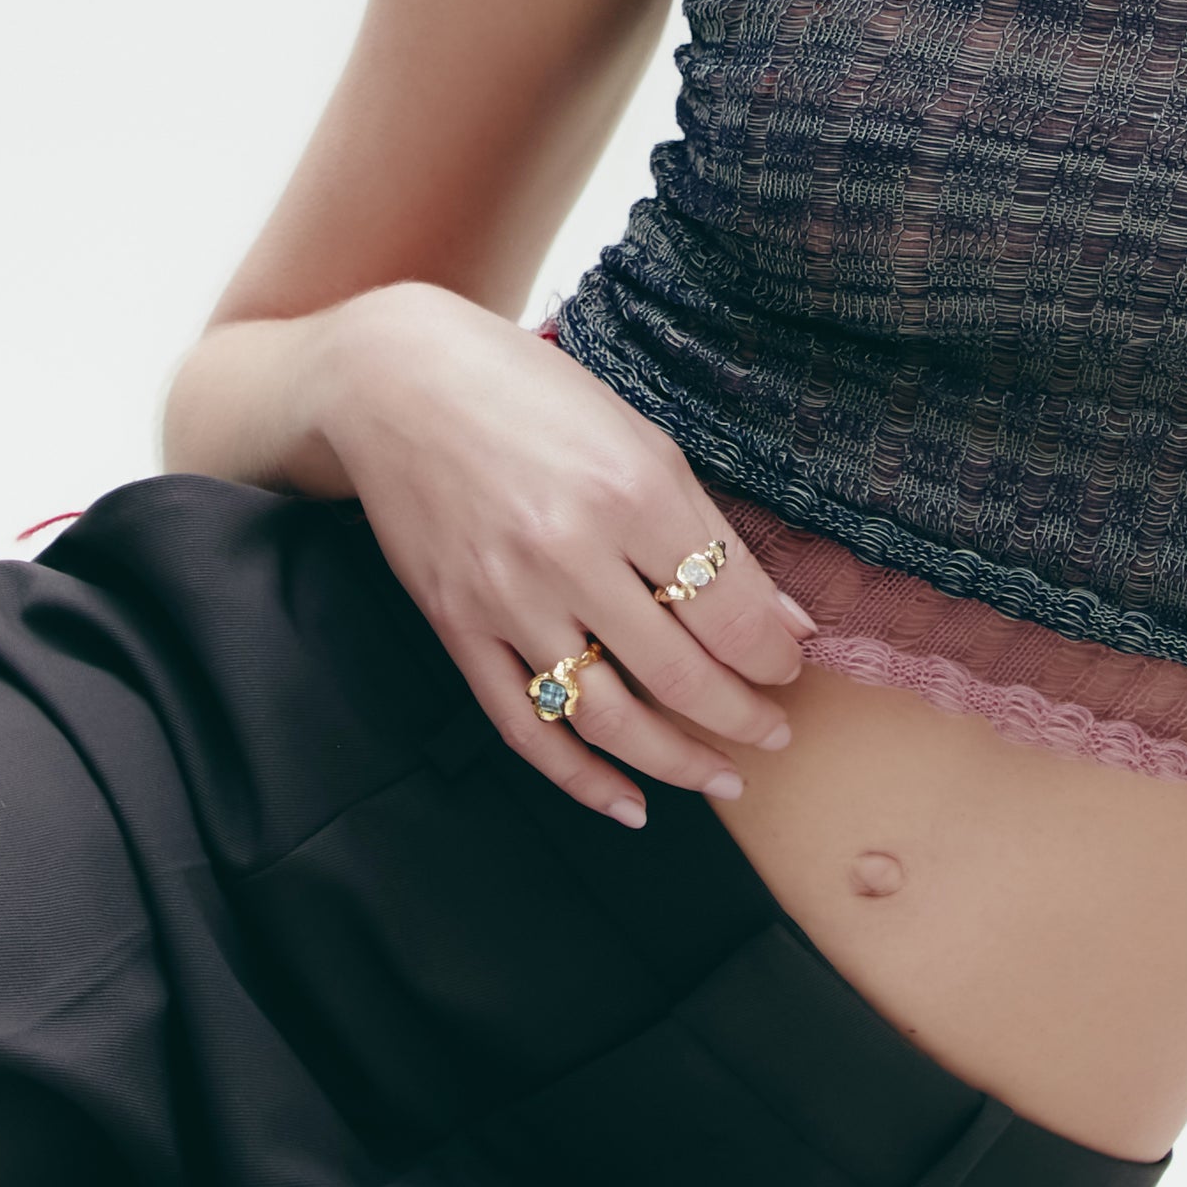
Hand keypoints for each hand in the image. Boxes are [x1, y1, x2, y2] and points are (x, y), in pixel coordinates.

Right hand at [313, 287, 815, 825]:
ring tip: (724, 778)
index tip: (791, 667)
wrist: (395, 383)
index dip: (773, 655)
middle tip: (777, 730)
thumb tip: (781, 618)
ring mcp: (509, 600)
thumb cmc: (526, 394)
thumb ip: (709, 532)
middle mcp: (570, 554)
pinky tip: (630, 803)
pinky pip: (527, 726)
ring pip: (611, 718)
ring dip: (680, 762)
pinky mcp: (460, 629)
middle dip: (745, 716)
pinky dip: (582, 779)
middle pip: (682, 674)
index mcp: (631, 492)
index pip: (729, 610)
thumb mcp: (640, 438)